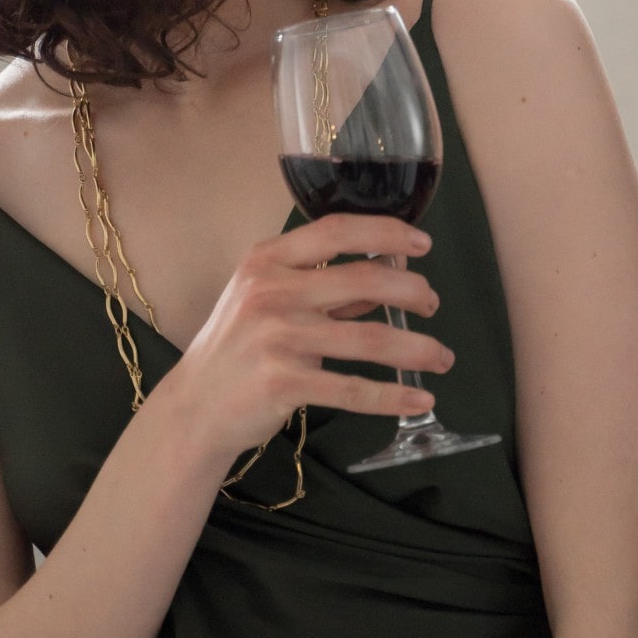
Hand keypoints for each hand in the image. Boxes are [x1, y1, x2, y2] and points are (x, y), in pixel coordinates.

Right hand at [156, 213, 453, 455]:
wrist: (195, 406)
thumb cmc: (239, 347)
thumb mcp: (268, 300)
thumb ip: (323, 285)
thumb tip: (389, 271)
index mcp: (267, 261)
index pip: (336, 230)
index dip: (386, 232)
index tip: (422, 243)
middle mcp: (271, 293)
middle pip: (363, 280)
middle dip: (412, 290)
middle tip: (433, 304)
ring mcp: (276, 338)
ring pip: (368, 338)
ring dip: (416, 348)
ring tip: (442, 357)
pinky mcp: (283, 383)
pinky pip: (353, 389)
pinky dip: (393, 396)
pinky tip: (420, 397)